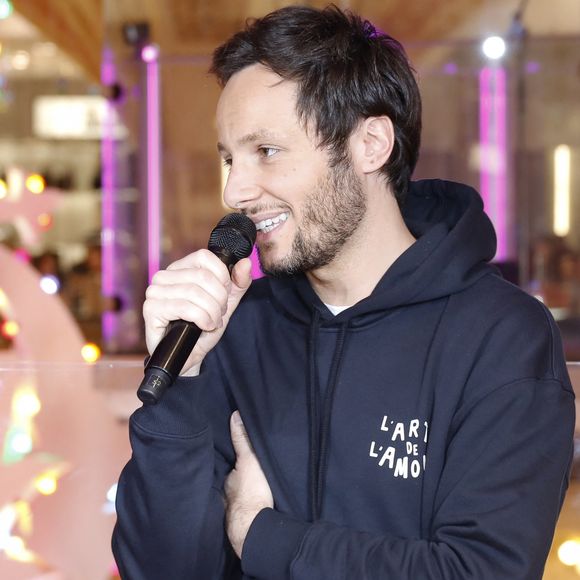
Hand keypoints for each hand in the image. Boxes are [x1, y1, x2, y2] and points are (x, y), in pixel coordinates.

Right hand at [143, 250, 251, 374]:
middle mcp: (163, 276)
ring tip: (212, 322)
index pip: (204, 256)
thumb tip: (245, 263)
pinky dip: (202, 318)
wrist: (190, 355)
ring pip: (195, 292)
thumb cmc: (204, 327)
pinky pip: (185, 307)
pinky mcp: (151, 309)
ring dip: (211, 311)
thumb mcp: (227, 302)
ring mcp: (154, 292)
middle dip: (219, 299)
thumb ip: (239, 282)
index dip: (222, 277)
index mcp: (180, 268)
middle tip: (219, 313)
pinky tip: (204, 326)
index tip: (224, 295)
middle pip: (202, 276)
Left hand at [225, 411, 273, 558]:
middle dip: (239, 478)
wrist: (254, 526)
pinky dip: (248, 506)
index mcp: (228, 479)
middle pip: (234, 482)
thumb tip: (234, 415)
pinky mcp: (243, 522)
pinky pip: (245, 510)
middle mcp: (227, 494)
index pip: (229, 466)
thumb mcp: (249, 460)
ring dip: (244, 493)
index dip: (234, 462)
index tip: (239, 456)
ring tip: (253, 488)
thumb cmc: (251, 491)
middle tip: (249, 472)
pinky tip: (255, 506)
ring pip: (238, 497)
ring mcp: (234, 510)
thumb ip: (242, 440)